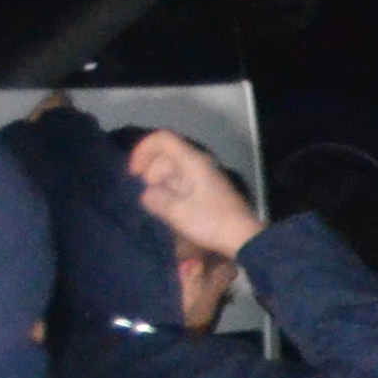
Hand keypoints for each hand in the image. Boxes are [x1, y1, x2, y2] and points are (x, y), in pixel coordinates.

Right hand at [128, 126, 263, 257]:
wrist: (243, 238)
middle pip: (166, 156)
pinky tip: (166, 208)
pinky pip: (181, 183)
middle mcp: (198, 164)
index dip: (143, 151)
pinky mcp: (206, 191)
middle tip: (146, 195)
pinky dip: (170, 191)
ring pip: (173, 170)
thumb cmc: (211, 222)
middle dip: (150, 172)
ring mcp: (203, 177)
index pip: (163, 139)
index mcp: (193, 161)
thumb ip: (156, 199)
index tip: (133, 174)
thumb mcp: (178, 212)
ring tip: (155, 206)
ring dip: (159, 184)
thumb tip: (146, 194)